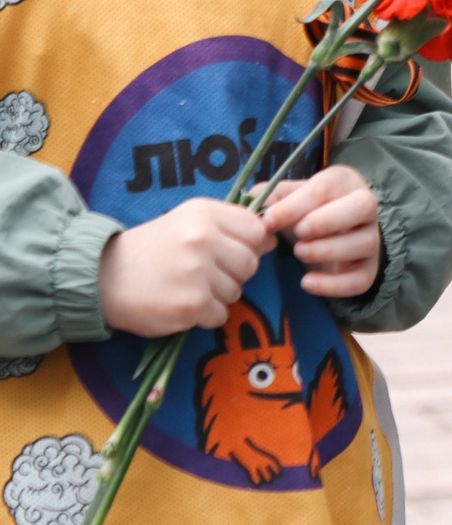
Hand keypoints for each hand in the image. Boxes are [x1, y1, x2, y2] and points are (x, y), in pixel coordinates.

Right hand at [97, 198, 273, 335]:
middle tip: (204, 273)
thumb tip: (272, 238)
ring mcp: (197, 274)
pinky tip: (181, 303)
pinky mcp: (190, 306)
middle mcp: (203, 240)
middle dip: (234, 272)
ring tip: (187, 286)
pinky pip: (220, 315)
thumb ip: (230, 224)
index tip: (229, 251)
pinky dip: (205, 315)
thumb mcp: (189, 219)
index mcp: (206, 214)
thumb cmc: (154, 247)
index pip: (258, 231)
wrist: (102, 277)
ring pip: (236, 291)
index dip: (250, 245)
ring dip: (218, 295)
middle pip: (250, 263)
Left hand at [259, 164, 381, 298]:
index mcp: (342, 183)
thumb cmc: (304, 210)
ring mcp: (371, 238)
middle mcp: (365, 208)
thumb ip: (269, 197)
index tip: (269, 221)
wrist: (326, 233)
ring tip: (299, 253)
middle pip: (364, 206)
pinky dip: (335, 285)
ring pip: (365, 243)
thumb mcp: (287, 197)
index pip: (325, 188)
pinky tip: (307, 283)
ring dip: (329, 250)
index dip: (295, 206)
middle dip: (327, 221)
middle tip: (298, 233)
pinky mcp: (368, 268)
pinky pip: (361, 279)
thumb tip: (253, 205)